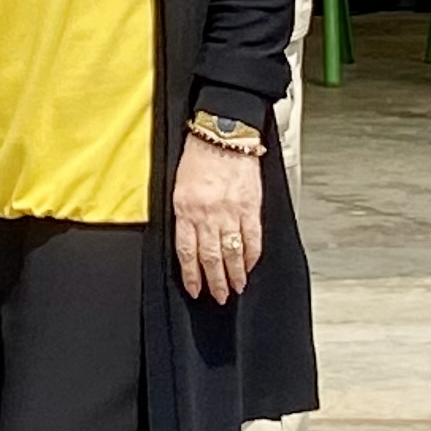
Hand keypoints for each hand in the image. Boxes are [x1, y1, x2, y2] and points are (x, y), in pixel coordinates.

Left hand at [171, 135, 266, 303]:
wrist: (223, 134)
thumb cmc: (199, 156)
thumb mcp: (178, 186)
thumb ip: (183, 214)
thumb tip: (187, 241)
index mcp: (185, 209)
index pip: (186, 251)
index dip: (191, 274)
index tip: (195, 289)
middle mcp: (207, 214)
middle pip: (210, 257)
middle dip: (215, 281)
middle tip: (219, 296)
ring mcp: (230, 212)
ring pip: (232, 252)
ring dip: (235, 274)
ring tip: (237, 287)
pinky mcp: (249, 207)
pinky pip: (252, 237)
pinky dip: (252, 254)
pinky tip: (250, 265)